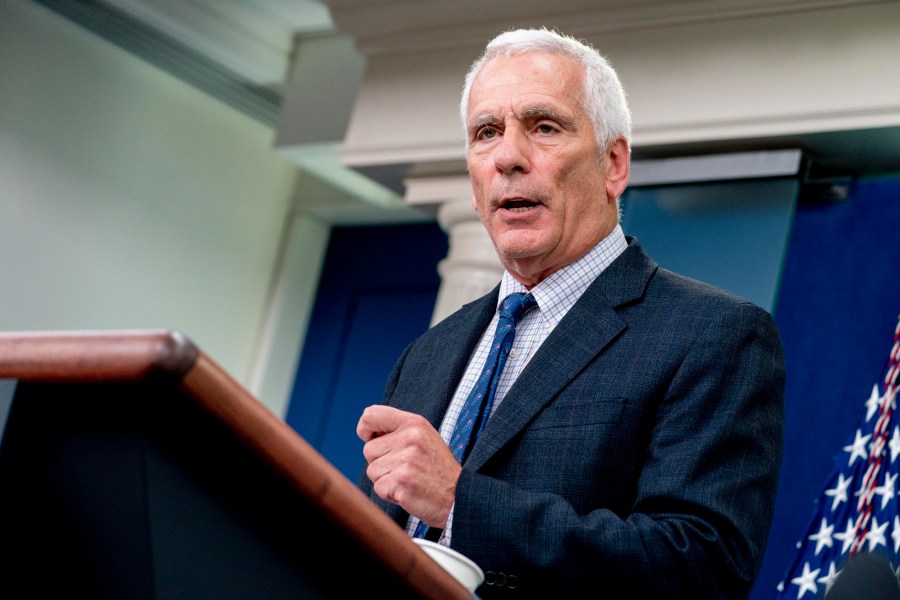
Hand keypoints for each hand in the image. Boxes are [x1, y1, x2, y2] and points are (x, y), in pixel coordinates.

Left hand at [357, 405, 460, 527]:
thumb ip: (399, 431)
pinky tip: (408, 491)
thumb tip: (368, 432)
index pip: (371, 415)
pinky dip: (389, 494)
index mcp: (414, 423)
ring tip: (409, 480)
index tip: (371, 439)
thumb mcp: (424, 438)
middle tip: (405, 468)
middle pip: (369, 450)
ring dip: (385, 479)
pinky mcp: (401, 481)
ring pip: (372, 470)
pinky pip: (378, 488)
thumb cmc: (438, 470)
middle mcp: (409, 438)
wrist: (458, 497)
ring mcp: (405, 459)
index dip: (365, 429)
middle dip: (381, 463)